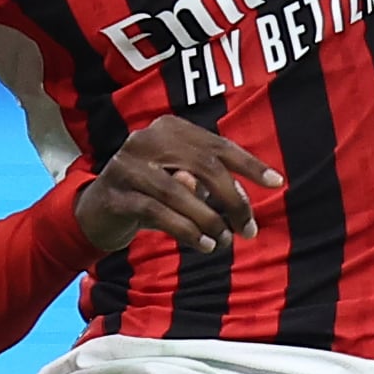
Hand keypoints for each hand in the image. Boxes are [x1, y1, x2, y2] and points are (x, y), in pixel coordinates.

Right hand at [72, 117, 282, 259]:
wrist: (97, 212)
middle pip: (204, 166)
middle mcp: (146, 140)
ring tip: (225, 241)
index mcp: (169, 129)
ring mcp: (127, 166)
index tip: (276, 183)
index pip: (218, 145)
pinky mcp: (116, 196)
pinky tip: (203, 245)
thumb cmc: (151, 194)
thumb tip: (238, 203)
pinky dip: (186, 231)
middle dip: (233, 200)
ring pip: (181, 191)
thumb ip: (209, 185)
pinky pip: (158, 213)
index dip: (249, 164)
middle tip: (249, 229)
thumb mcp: (182, 184)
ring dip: (210, 220)